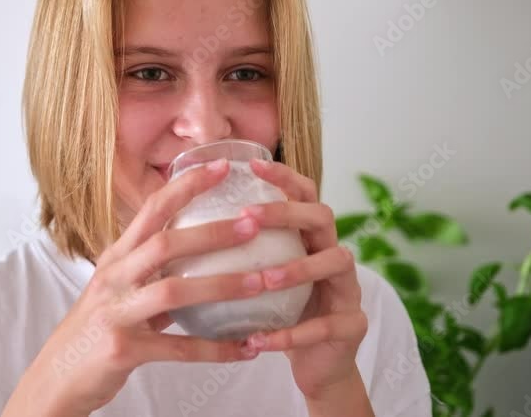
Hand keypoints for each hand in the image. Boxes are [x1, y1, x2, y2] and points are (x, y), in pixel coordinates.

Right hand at [4, 159, 268, 416]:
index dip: (187, 186)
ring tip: (262, 283)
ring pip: (174, 292)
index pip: (152, 210)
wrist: (58, 378)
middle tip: (254, 224)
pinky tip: (248, 348)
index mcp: (116, 258)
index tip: (223, 167)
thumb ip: (156, 274)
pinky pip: (179, 348)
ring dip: (223, 285)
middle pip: (165, 244)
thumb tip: (204, 259)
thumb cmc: (96, 330)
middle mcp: (114, 278)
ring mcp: (116, 313)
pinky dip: (217, 349)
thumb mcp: (119, 292)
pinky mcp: (124, 349)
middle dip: (213, 232)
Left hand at [239, 158, 369, 403]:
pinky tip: (259, 340)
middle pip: (323, 216)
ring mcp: (349, 289)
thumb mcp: (260, 278)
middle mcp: (334, 254)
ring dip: (298, 268)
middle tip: (248, 218)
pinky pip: (326, 326)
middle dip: (287, 213)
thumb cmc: (281, 314)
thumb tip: (176, 228)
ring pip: (336, 262)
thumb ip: (236, 254)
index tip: (251, 165)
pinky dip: (291, 333)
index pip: (303, 194)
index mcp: (310, 239)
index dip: (282, 177)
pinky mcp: (353, 327)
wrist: (317, 364)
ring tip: (264, 279)